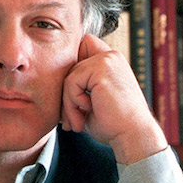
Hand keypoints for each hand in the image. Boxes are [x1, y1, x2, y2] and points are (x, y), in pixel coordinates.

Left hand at [60, 34, 166, 164]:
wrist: (132, 135)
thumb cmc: (112, 124)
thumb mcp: (90, 103)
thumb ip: (76, 89)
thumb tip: (49, 87)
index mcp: (110, 62)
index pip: (82, 47)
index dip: (73, 67)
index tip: (74, 96)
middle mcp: (110, 56)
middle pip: (69, 66)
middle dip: (66, 95)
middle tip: (71, 120)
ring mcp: (107, 60)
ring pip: (68, 77)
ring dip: (68, 103)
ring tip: (77, 122)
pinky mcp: (102, 67)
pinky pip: (71, 82)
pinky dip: (73, 101)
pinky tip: (87, 112)